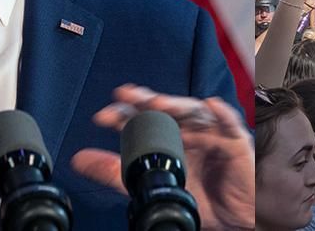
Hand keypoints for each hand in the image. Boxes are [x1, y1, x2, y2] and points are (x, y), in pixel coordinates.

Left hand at [72, 85, 253, 230]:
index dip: (124, 114)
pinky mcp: (236, 142)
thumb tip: (78, 159)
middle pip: (167, 109)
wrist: (234, 220)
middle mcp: (189, 130)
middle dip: (146, 100)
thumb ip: (115, 172)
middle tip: (124, 95)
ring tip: (158, 102)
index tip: (102, 117)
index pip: (144, 118)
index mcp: (169, 137)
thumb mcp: (150, 185)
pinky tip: (211, 105)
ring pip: (194, 111)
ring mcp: (212, 134)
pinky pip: (230, 124)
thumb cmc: (200, 198)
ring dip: (177, 104)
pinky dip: (222, 113)